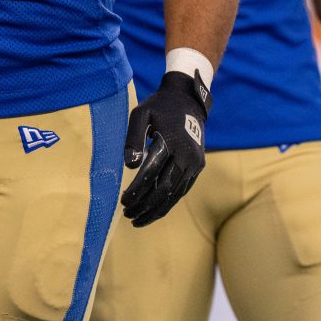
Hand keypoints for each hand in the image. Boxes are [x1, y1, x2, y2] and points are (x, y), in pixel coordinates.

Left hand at [121, 70, 209, 226]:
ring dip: (155, 210)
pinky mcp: (197, 168)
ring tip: (136, 219)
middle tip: (127, 214)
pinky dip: (167, 203)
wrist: (188, 100)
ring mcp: (195, 164)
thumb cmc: (159, 107)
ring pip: (174, 195)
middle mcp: (187, 156)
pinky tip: (153, 211)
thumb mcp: (141, 114)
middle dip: (144, 205)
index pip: (151, 174)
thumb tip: (129, 165)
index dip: (136, 191)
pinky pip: (182, 191)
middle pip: (164, 189)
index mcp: (172, 142)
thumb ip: (133, 138)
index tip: (123, 201)